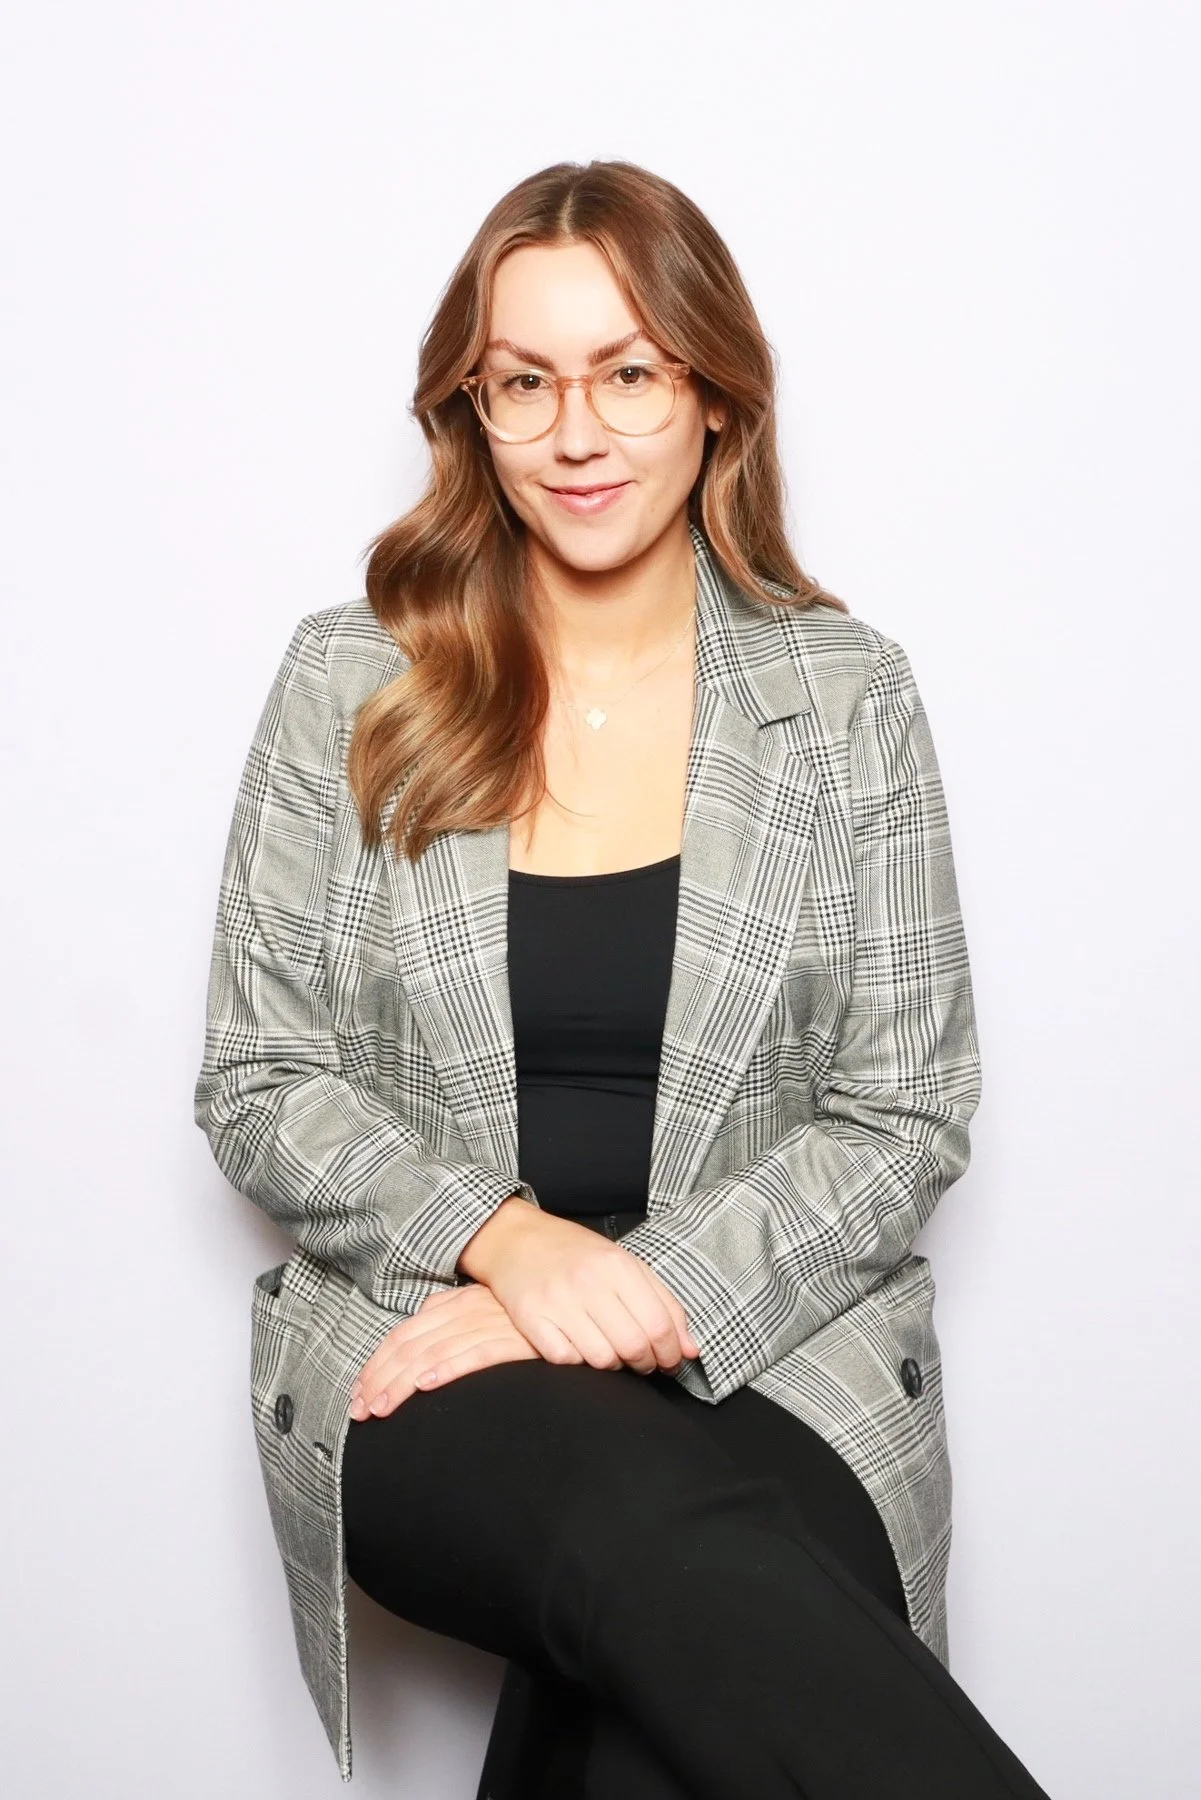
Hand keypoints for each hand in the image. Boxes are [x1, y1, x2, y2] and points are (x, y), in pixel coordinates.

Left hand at [348, 1282, 539, 1419]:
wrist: (577, 1310)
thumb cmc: (529, 1318)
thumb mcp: (484, 1313)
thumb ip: (451, 1322)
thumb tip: (418, 1345)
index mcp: (456, 1303)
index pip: (404, 1333)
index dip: (377, 1364)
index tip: (359, 1393)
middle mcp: (468, 1309)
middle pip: (411, 1344)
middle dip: (380, 1378)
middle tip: (361, 1410)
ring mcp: (491, 1322)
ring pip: (434, 1351)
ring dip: (403, 1381)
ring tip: (382, 1407)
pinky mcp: (516, 1338)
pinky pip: (476, 1352)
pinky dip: (449, 1367)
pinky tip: (428, 1384)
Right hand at [456, 1200, 701, 1374]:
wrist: (515, 1239)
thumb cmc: (575, 1253)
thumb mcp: (625, 1264)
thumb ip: (664, 1304)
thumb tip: (691, 1350)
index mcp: (618, 1265)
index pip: (659, 1325)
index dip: (671, 1353)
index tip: (671, 1360)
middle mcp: (588, 1281)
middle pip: (633, 1346)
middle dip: (646, 1364)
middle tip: (644, 1362)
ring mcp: (556, 1300)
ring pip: (601, 1359)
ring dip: (613, 1364)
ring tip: (612, 1352)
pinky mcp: (530, 1318)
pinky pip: (565, 1360)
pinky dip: (577, 1361)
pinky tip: (580, 1346)